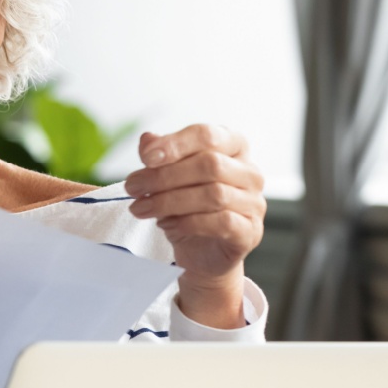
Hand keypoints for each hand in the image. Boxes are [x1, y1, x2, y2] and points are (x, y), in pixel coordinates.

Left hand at [123, 124, 265, 327]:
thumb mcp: (167, 178)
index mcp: (233, 147)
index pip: (207, 135)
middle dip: (164, 176)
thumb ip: (160, 156)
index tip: (146, 158)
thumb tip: (147, 140)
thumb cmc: (186, 207)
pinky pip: (222, 222)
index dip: (175, 143)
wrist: (200, 252)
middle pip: (209, 164)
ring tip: (141, 208)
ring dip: (169, 201)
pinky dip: (188, 223)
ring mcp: (254, 202)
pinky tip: (166, 225)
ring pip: (214, 194)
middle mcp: (249, 172)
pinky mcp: (250, 231)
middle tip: (133, 187)